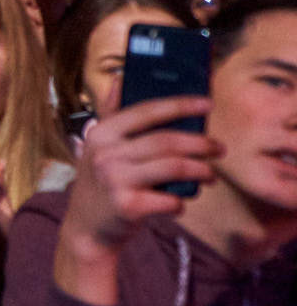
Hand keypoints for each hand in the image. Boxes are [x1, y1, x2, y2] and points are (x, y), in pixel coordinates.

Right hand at [60, 95, 218, 258]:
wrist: (86, 228)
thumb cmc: (101, 183)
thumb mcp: (98, 146)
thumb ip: (111, 113)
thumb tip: (122, 77)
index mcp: (101, 133)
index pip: (146, 111)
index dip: (179, 105)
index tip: (207, 103)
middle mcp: (105, 154)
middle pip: (166, 141)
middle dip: (200, 143)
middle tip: (219, 148)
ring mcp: (115, 180)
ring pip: (173, 168)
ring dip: (200, 170)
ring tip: (210, 174)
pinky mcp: (127, 207)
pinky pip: (170, 200)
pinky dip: (182, 201)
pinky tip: (182, 201)